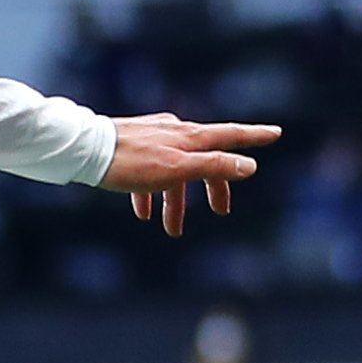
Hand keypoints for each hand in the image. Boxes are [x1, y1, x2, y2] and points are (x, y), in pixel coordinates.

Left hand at [103, 114, 281, 235]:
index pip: (230, 136)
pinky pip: (149, 173)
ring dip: (176, 202)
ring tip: (171, 230)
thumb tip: (249, 166)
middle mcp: (175, 132)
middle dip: (213, 187)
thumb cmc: (131, 163)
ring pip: (175, 171)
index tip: (275, 133)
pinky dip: (151, 194)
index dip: (254, 136)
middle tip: (222, 211)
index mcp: (190, 137)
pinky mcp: (133, 147)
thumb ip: (214, 167)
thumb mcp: (178, 169)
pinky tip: (143, 214)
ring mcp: (154, 138)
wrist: (85, 150)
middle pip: (204, 160)